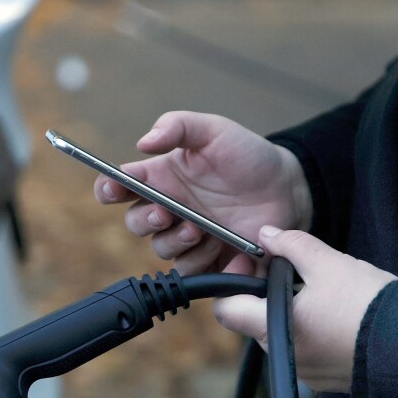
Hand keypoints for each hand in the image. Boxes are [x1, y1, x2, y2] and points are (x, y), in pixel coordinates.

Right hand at [93, 111, 311, 274]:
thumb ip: (178, 126)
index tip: (112, 189)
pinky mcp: (208, 260)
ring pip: (161, 249)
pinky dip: (201, 260)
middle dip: (144, 221)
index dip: (108, 189)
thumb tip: (144, 142)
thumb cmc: (248, 156)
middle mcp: (169, 209)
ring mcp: (188, 237)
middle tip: (165, 213)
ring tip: (200, 229)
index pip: (119, 186)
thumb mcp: (214, 130)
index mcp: (161, 178)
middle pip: (135, 223)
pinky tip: (221, 245)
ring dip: (175, 241)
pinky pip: (189, 271)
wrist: (289, 189)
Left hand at [213, 226, 397, 391]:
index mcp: (275, 329)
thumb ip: (291, 245)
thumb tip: (267, 236)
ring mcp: (305, 371)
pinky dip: (311, 326)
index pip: (226, 311)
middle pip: (253, 318)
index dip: (232, 281)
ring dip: (290, 307)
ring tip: (320, 287)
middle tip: (289, 265)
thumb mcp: (328, 262)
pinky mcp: (326, 377)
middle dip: (265, 289)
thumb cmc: (370, 304)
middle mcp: (284, 356)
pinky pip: (305, 346)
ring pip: (281, 331)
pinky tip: (337, 311)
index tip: (252, 262)